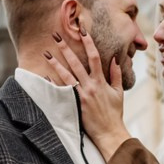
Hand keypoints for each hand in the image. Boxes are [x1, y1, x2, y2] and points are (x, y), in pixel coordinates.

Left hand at [43, 28, 131, 159]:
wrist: (109, 132)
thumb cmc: (114, 113)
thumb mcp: (118, 93)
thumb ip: (116, 75)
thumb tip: (114, 60)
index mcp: (101, 81)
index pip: (95, 57)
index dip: (88, 42)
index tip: (82, 30)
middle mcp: (90, 86)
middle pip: (77, 62)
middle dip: (66, 48)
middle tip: (56, 36)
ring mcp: (82, 95)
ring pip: (66, 75)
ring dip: (55, 63)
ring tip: (46, 53)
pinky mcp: (75, 104)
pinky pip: (62, 91)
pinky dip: (53, 83)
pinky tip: (45, 75)